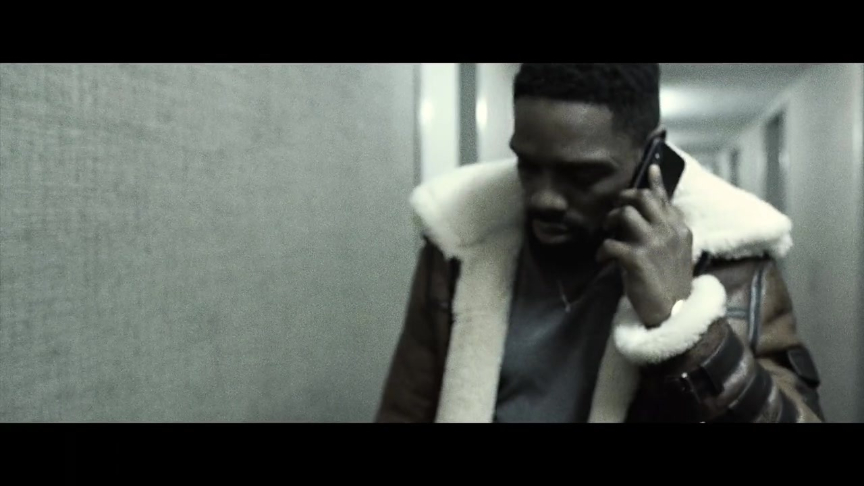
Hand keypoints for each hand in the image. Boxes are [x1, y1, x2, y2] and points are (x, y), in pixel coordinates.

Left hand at [596, 164, 693, 327]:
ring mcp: (654, 243)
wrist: (674, 313)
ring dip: (611, 220)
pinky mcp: (637, 259)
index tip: (650, 167)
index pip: (665, 199)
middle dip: (625, 197)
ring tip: (607, 233)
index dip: (655, 183)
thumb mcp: (674, 253)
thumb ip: (664, 232)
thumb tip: (646, 217)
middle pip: (643, 198)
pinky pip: (611, 243)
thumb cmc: (671, 284)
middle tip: (614, 208)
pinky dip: (602, 250)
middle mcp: (669, 231)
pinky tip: (601, 259)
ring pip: (626, 214)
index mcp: (680, 229)